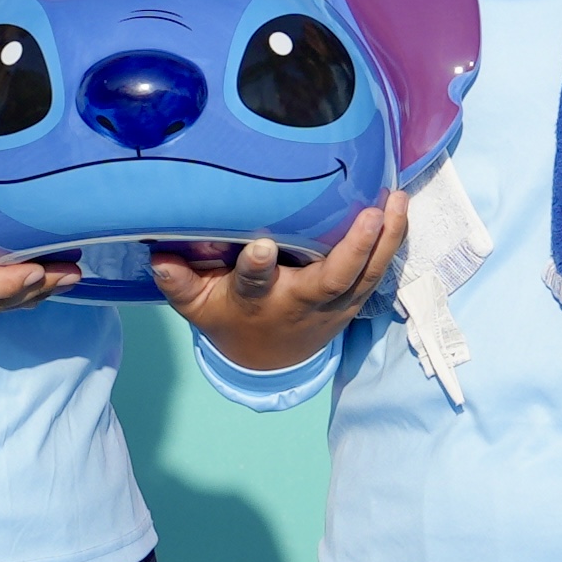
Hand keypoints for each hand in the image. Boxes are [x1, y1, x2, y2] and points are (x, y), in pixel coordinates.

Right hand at [152, 196, 396, 376]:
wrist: (269, 360)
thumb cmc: (230, 318)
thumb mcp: (198, 308)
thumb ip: (179, 283)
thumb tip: (158, 257)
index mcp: (258, 302)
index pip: (255, 285)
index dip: (257, 268)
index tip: (261, 245)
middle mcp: (301, 303)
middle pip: (332, 280)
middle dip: (352, 249)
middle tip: (370, 214)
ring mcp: (334, 304)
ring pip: (366, 275)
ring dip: (386, 240)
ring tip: (399, 200)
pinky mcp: (354, 299)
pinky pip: (378, 271)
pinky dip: (393, 242)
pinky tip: (403, 208)